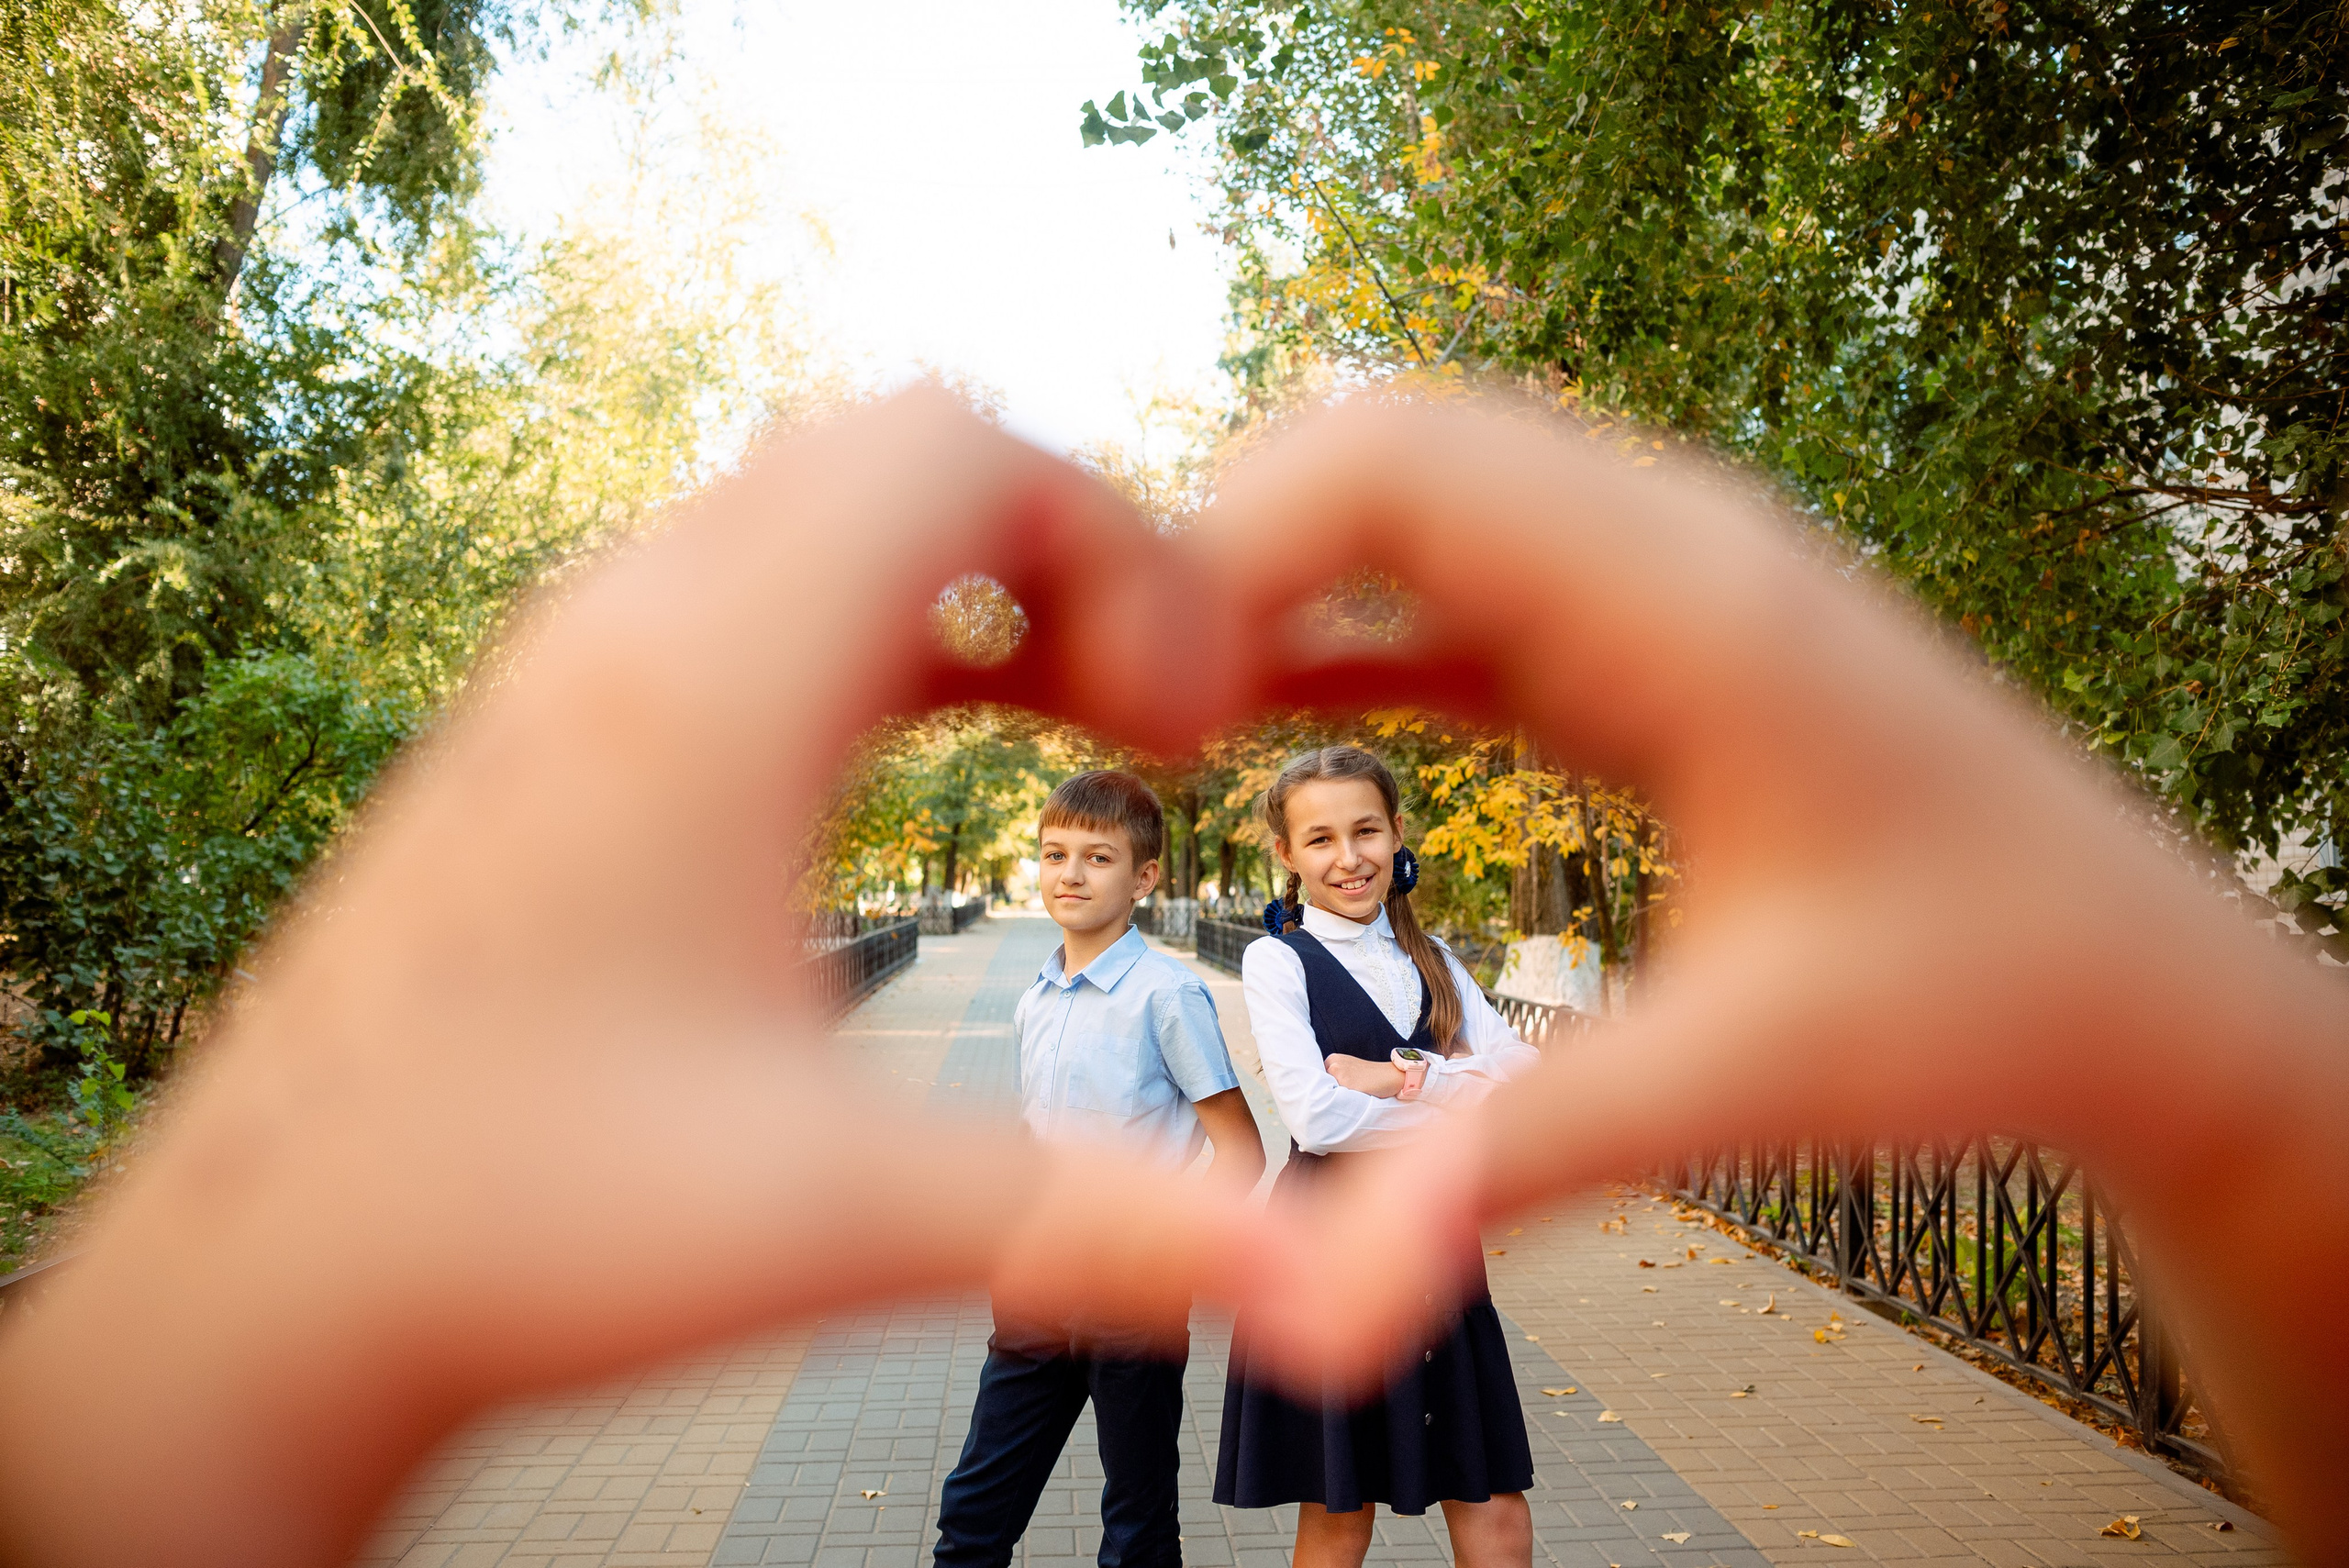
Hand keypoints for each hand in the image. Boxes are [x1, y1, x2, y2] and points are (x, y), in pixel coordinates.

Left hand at [0, 391, 1275, 1567]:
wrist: (267, 1282)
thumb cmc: (519, 1229)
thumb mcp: (841, 1218)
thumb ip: (1105, 1225)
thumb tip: (1345, 1293)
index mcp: (704, 689)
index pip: (950, 441)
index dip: (1120, 538)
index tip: (1184, 721)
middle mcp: (626, 630)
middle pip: (895, 445)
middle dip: (1068, 544)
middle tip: (1156, 714)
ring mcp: (573, 667)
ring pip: (814, 504)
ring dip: (973, 575)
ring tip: (1084, 716)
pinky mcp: (552, 724)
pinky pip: (748, 582)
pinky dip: (881, 618)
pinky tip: (938, 737)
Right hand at [1191, 397, 2348, 1549]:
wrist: (2136, 980)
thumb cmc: (1982, 1010)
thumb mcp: (1740, 1085)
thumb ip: (1515, 1161)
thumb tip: (1322, 1302)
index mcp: (1687, 605)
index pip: (1392, 460)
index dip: (1218, 545)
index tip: (1133, 707)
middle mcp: (1671, 542)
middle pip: (1382, 442)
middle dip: (1219, 546)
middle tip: (1108, 713)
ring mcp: (1663, 573)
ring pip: (1415, 493)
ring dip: (1276, 575)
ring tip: (1152, 709)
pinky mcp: (1652, 631)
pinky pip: (1460, 578)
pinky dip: (1346, 623)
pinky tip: (1260, 714)